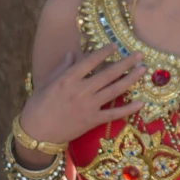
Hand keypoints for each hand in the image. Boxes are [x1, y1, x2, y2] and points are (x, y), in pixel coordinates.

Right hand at [18, 46, 145, 149]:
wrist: (36, 134)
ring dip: (131, 79)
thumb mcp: (45, 83)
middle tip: (140, 54)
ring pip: (114, 90)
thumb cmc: (37, 107)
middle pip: (108, 74)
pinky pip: (114, 114)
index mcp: (68, 79)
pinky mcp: (92, 120)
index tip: (115, 45)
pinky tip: (141, 103)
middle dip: (126, 63)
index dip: (104, 52)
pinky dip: (129, 109)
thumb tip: (72, 53)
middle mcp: (81, 90)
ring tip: (143, 70)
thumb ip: (61, 68)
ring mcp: (89, 106)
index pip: (90, 61)